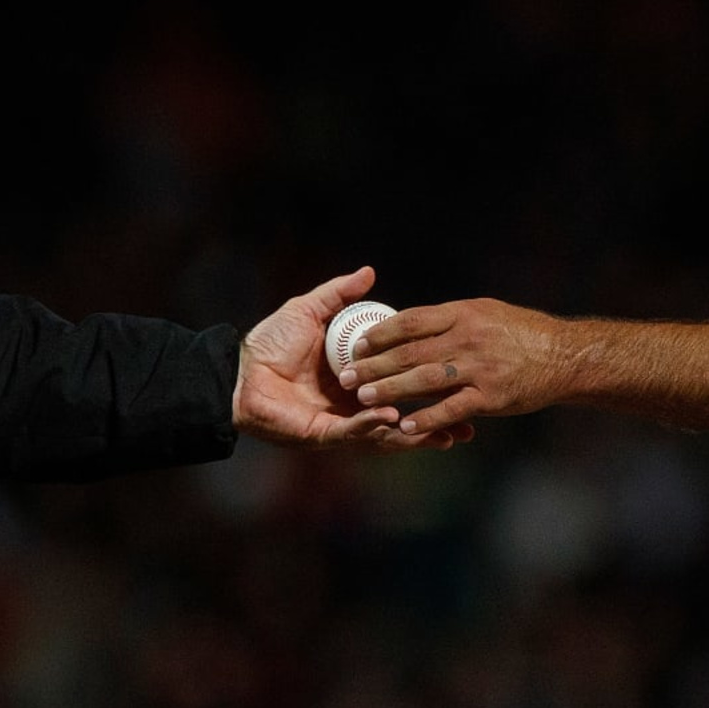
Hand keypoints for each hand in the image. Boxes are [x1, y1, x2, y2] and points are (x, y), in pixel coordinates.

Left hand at [232, 266, 473, 450]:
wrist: (239, 370)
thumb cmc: (271, 341)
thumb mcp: (311, 310)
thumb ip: (340, 294)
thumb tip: (370, 272)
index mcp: (356, 379)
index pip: (401, 384)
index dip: (430, 385)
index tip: (460, 380)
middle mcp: (353, 405)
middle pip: (403, 417)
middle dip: (436, 424)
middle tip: (468, 425)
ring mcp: (340, 423)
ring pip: (385, 433)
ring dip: (415, 435)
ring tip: (446, 435)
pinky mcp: (322, 434)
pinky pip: (353, 433)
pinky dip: (372, 426)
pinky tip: (391, 418)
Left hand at [342, 297, 564, 437]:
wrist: (565, 355)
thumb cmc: (523, 333)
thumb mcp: (485, 312)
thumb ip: (449, 319)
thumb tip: (410, 324)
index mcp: (462, 314)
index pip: (411, 321)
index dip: (380, 332)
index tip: (357, 343)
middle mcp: (467, 338)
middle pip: (410, 351)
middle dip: (374, 365)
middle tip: (345, 376)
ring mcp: (479, 368)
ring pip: (424, 380)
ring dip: (391, 390)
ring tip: (363, 399)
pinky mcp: (491, 396)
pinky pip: (451, 408)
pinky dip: (426, 418)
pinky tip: (403, 425)